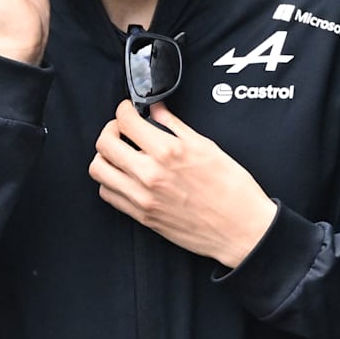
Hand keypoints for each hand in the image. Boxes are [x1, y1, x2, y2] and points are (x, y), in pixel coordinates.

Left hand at [90, 100, 278, 267]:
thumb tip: (156, 110)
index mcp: (168, 151)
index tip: (128, 110)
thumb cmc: (232, 189)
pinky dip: (111, 181)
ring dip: (106, 156)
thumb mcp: (206, 147)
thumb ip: (175, 126)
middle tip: (123, 129)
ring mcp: (142, 197)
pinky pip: (108, 194)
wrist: (241, 228)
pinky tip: (126, 176)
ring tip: (121, 153)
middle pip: (104, 143)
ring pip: (98, 170)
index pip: (125, 121)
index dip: (124, 110)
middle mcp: (150, 174)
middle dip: (111, 130)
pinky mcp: (142, 216)